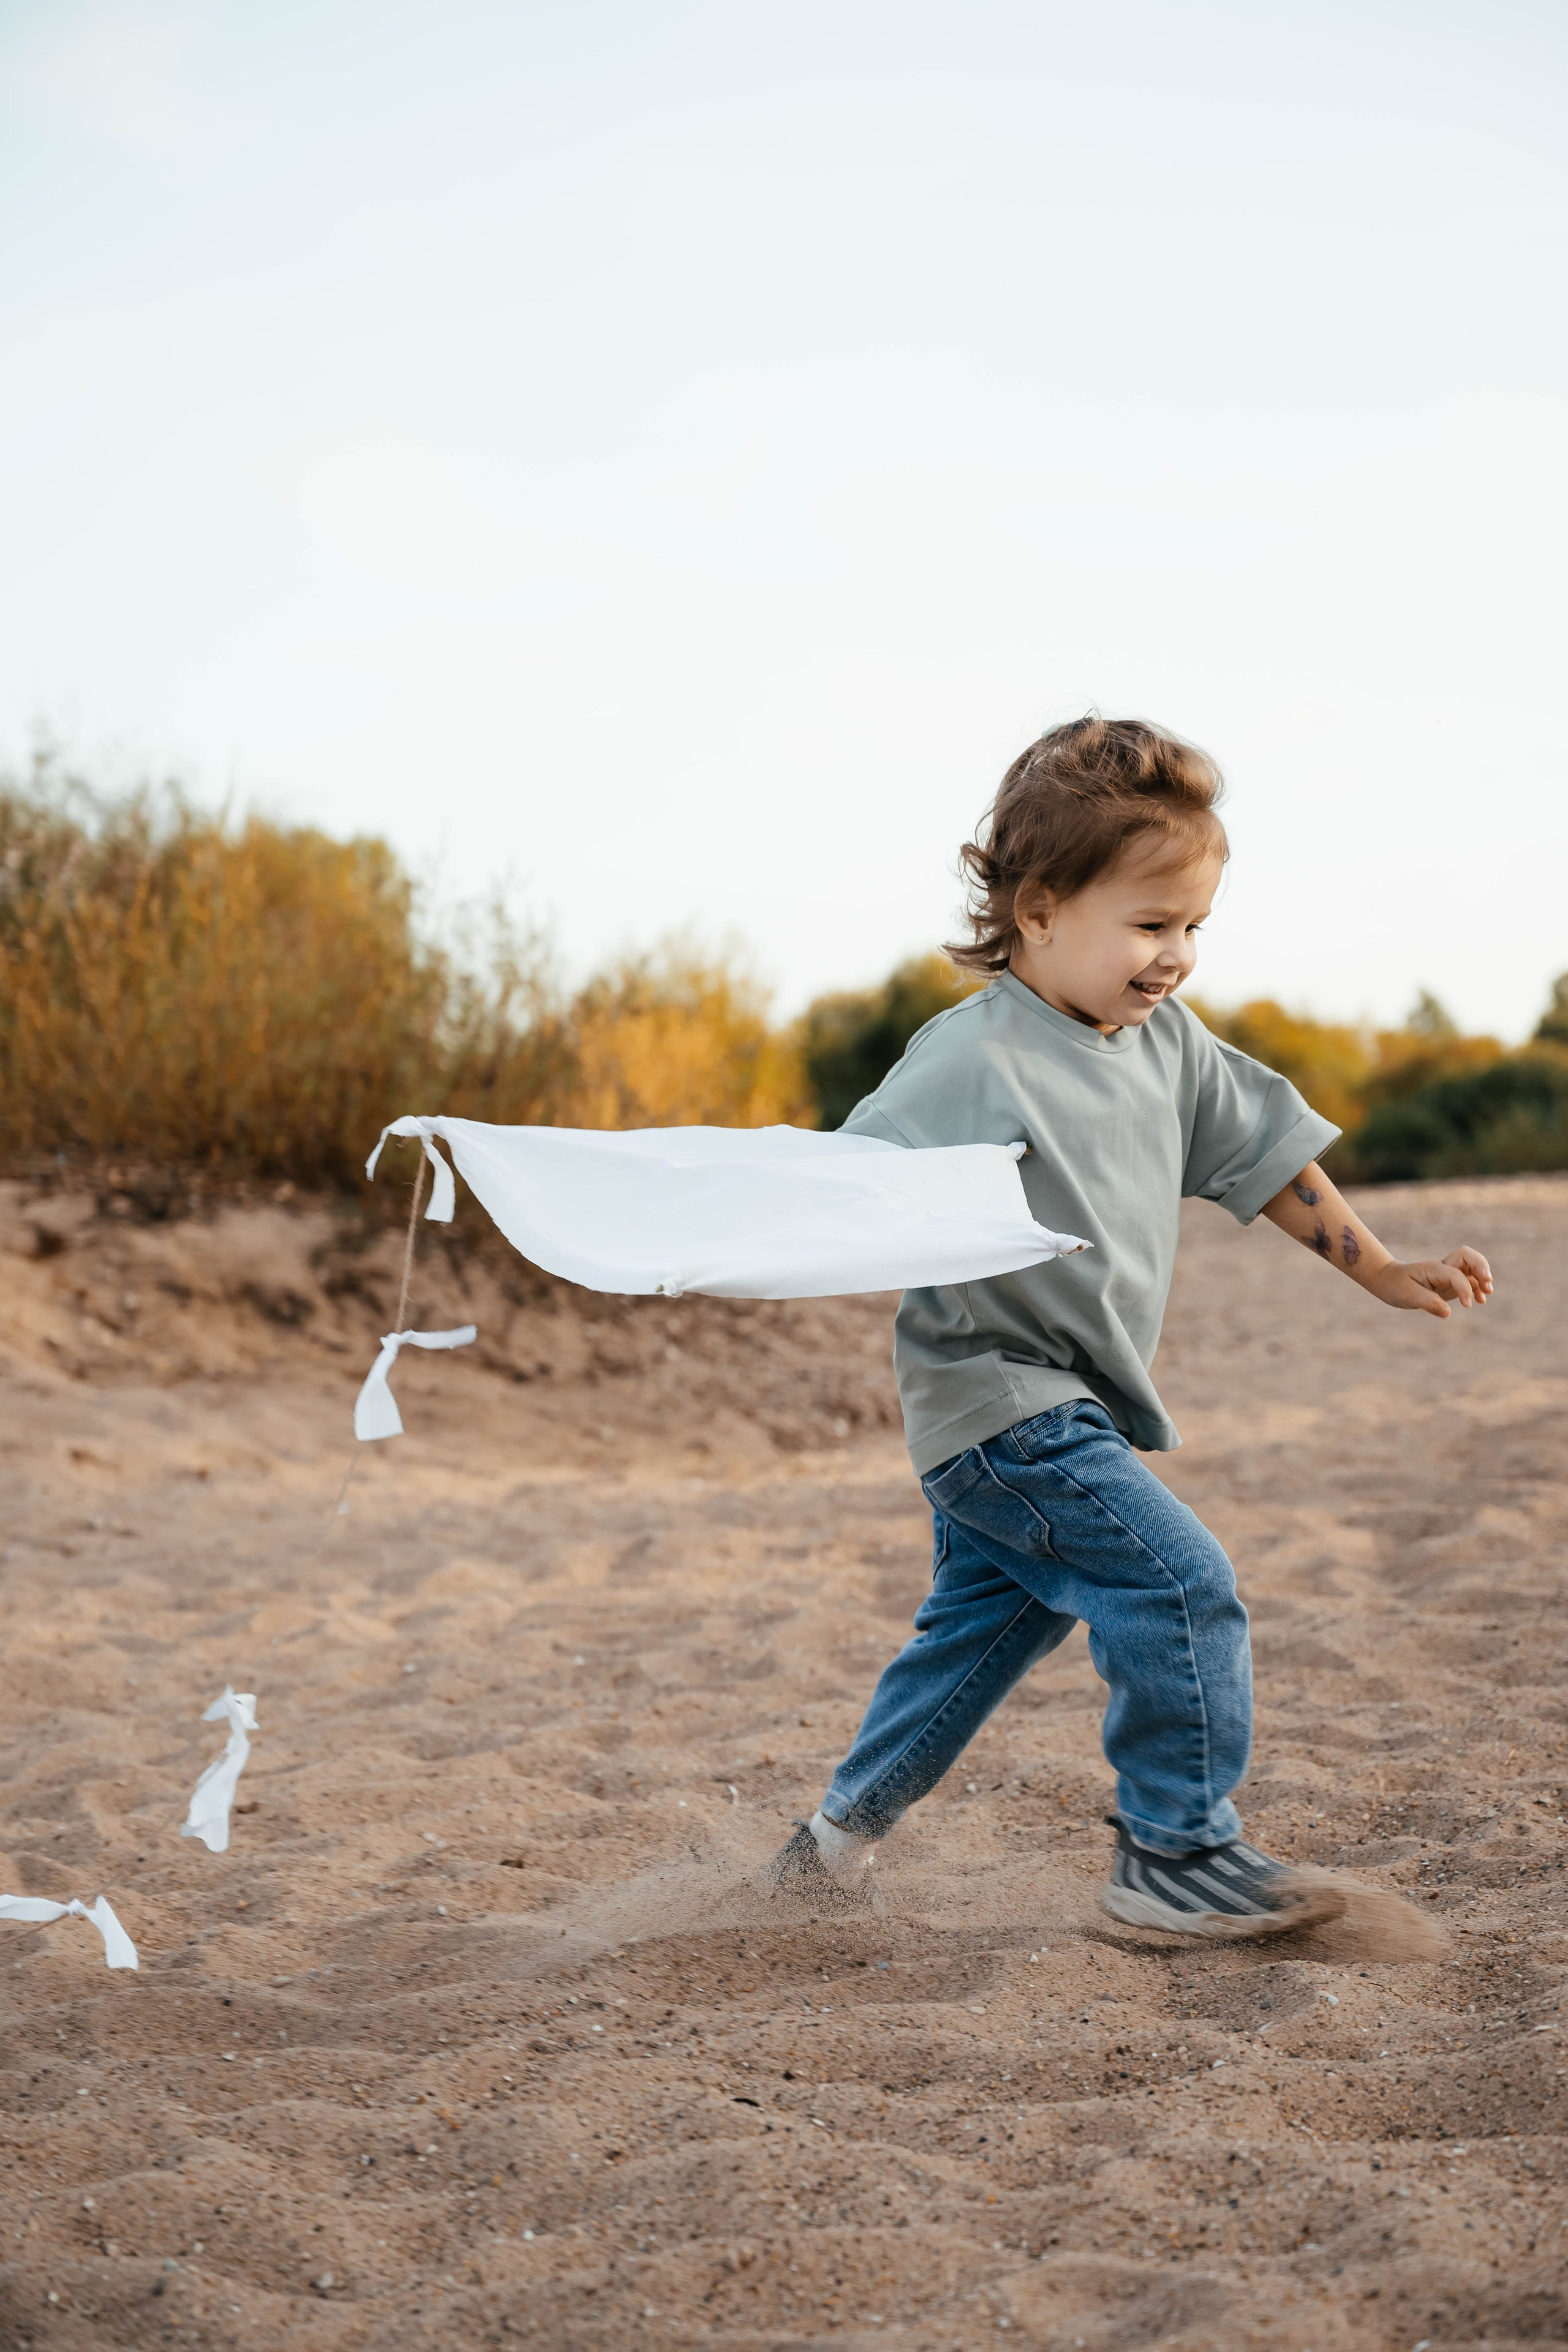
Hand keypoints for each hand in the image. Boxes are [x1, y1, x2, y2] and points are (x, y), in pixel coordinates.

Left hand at [1366, 1246, 1493, 1317]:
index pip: (1455, 1274)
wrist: (1388, 1281)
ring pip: (1472, 1266)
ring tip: (1487, 1293)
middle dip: (1481, 1267)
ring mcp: (1448, 1274)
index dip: (1464, 1288)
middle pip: (1468, 1257)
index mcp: (1433, 1269)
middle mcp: (1443, 1268)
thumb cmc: (1396, 1285)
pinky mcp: (1450, 1283)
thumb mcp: (1408, 1295)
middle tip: (1488, 1284)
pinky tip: (1481, 1300)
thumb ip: (1428, 1303)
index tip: (1467, 1305)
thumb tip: (1448, 1312)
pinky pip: (1469, 1280)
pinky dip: (1477, 1287)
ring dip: (1483, 1276)